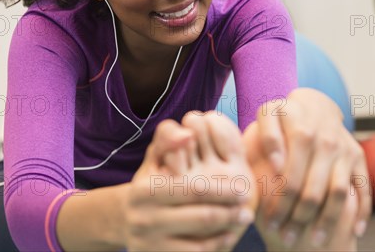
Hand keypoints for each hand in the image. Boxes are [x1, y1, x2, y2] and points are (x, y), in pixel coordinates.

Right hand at [124, 112, 255, 250]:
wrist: (125, 221)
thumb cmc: (151, 183)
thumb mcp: (155, 159)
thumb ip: (169, 140)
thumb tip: (187, 134)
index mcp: (145, 190)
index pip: (193, 190)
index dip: (223, 190)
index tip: (244, 188)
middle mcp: (144, 219)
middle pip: (200, 217)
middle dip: (230, 211)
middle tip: (249, 204)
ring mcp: (149, 242)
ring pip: (199, 239)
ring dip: (226, 228)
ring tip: (244, 217)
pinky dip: (215, 245)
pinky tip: (228, 235)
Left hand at [245, 88, 370, 248]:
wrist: (316, 104)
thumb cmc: (285, 115)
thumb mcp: (270, 115)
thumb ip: (268, 136)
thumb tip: (276, 164)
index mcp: (303, 134)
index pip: (292, 179)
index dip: (281, 205)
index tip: (270, 225)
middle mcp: (328, 143)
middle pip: (315, 191)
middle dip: (300, 220)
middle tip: (287, 239)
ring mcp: (346, 151)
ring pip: (340, 194)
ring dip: (328, 222)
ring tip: (315, 243)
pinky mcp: (359, 158)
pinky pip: (365, 189)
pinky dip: (362, 212)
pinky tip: (355, 233)